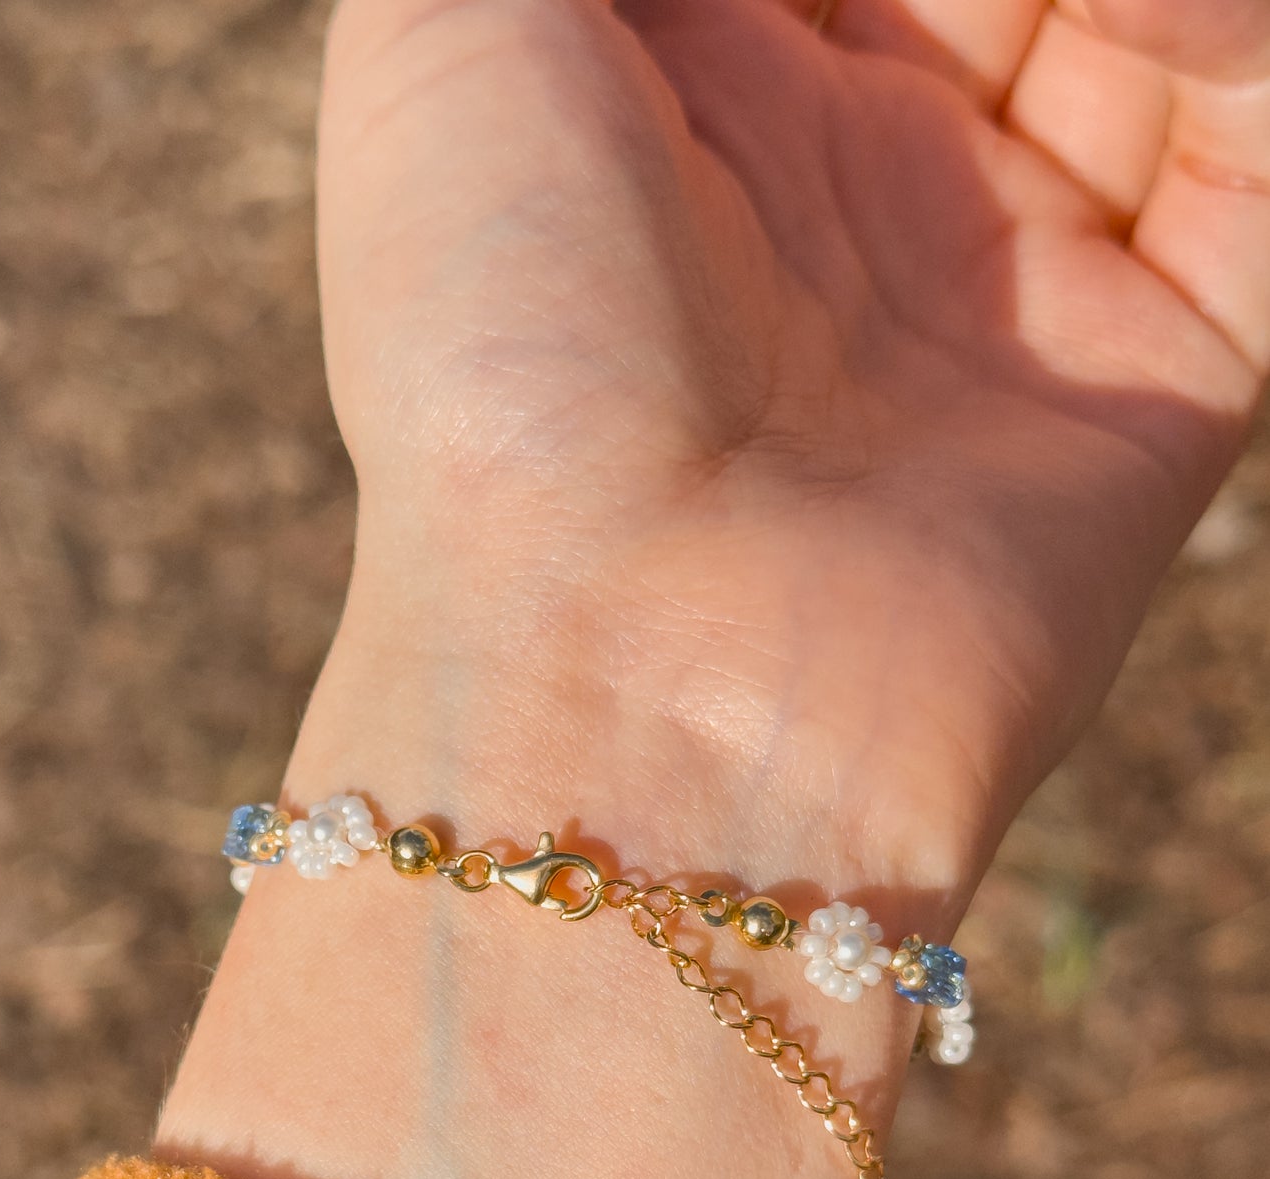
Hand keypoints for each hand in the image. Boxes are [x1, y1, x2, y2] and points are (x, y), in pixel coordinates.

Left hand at [162, 0, 1269, 1178]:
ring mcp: (1010, 283)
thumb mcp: (436, 33)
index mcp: (686, 95)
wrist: (635, 669)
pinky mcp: (1158, 378)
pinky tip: (1153, 12)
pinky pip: (1256, 154)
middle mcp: (852, 185)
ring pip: (1144, 33)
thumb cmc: (495, 352)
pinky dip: (1233, 39)